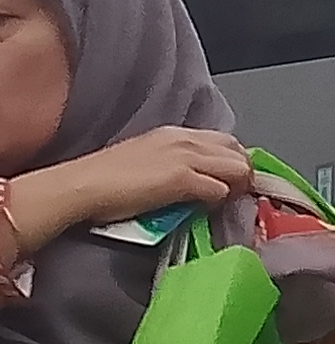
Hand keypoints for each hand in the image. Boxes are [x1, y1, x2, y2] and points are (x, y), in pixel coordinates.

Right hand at [11, 128, 263, 250]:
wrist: (82, 186)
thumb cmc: (105, 179)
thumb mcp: (147, 159)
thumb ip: (175, 163)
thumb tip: (195, 179)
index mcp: (175, 134)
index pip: (224, 141)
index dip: (233, 161)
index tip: (232, 180)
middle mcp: (185, 140)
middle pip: (238, 152)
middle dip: (243, 173)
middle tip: (236, 194)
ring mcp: (185, 158)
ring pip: (237, 168)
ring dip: (237, 187)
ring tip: (226, 203)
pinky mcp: (181, 179)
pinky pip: (219, 189)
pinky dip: (220, 200)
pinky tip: (208, 209)